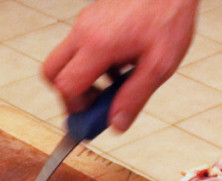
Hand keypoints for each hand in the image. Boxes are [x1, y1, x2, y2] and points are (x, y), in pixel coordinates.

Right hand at [42, 0, 198, 131]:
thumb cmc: (169, 15)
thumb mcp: (159, 65)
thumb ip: (135, 98)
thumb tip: (116, 124)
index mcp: (98, 45)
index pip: (66, 87)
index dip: (74, 109)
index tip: (90, 118)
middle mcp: (84, 32)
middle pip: (52, 73)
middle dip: (67, 94)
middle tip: (93, 104)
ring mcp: (85, 22)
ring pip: (65, 59)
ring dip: (82, 77)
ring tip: (116, 80)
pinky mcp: (91, 17)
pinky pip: (78, 45)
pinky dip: (91, 61)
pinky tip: (121, 62)